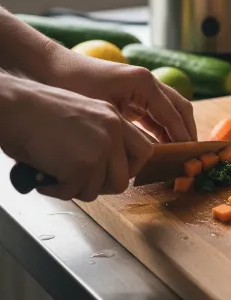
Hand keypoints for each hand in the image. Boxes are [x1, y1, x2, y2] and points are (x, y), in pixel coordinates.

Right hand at [0, 77, 153, 201]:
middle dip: (100, 187)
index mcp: (115, 118)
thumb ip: (101, 136)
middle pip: (123, 179)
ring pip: (97, 190)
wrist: (15, 107)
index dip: (130, 169)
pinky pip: (73, 192)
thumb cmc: (37, 113)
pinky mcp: (83, 166)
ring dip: (75, 188)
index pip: (145, 151)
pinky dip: (56, 191)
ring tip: (56, 175)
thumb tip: (108, 168)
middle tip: (79, 182)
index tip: (112, 174)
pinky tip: (45, 178)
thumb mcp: (83, 115)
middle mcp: (113, 132)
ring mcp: (100, 149)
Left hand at [47, 49, 196, 142]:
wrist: (51, 67)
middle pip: (179, 108)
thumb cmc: (74, 86)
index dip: (183, 136)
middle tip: (192, 156)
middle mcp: (148, 82)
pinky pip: (154, 113)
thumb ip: (131, 131)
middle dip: (187, 131)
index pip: (173, 114)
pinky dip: (161, 128)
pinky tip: (160, 146)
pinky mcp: (133, 94)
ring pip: (170, 110)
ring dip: (176, 130)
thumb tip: (150, 155)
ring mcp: (142, 87)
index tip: (191, 156)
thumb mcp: (103, 112)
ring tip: (180, 154)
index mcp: (145, 83)